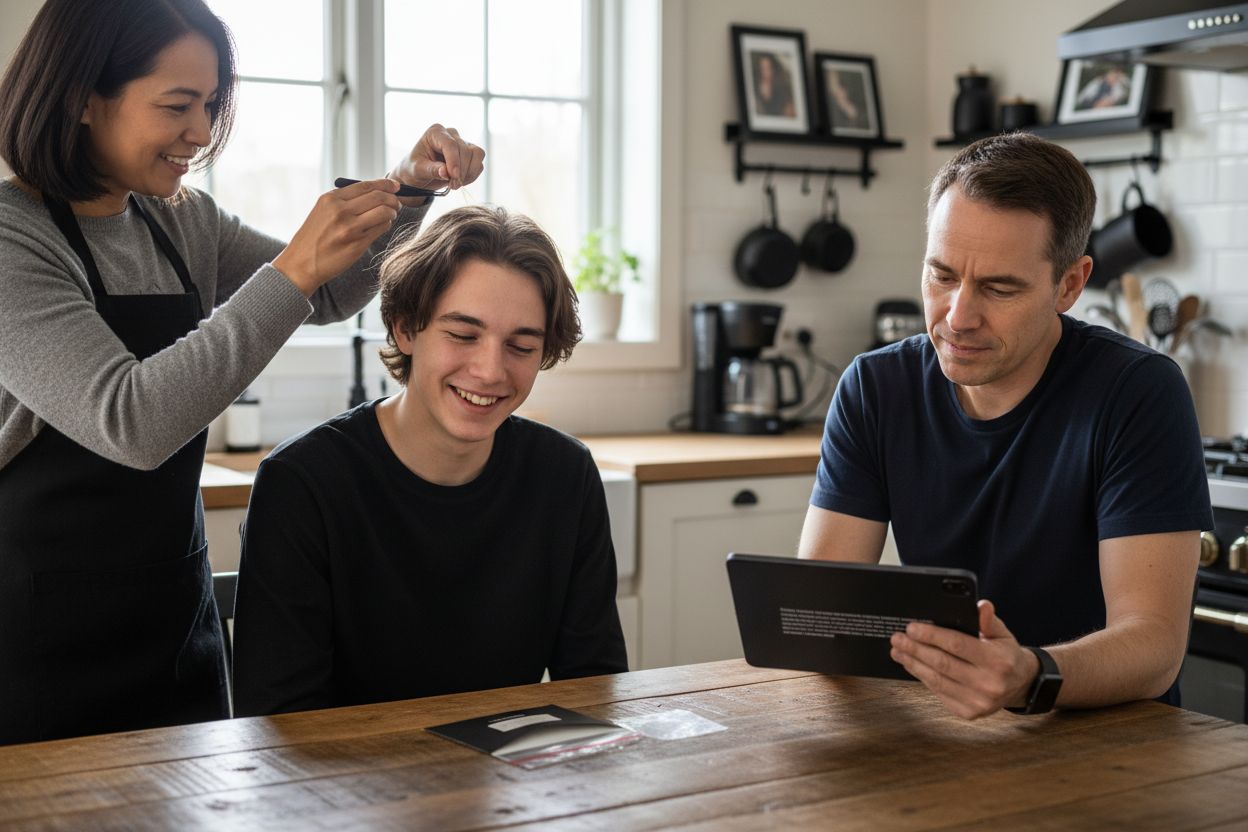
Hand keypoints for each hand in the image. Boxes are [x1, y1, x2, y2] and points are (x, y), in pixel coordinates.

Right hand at [273, 178, 401, 296]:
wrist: (301, 263)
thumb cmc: (315, 236)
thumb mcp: (323, 210)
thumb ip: (345, 200)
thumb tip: (376, 191)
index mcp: (331, 199)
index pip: (366, 185)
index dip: (385, 184)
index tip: (396, 186)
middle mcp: (341, 211)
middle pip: (379, 197)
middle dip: (393, 198)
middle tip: (396, 202)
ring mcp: (350, 228)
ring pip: (384, 212)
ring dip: (392, 212)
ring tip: (391, 214)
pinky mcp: (357, 244)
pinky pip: (381, 229)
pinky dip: (386, 224)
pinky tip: (382, 225)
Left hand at [388, 123, 484, 202]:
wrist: (420, 175)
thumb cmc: (415, 169)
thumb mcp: (417, 170)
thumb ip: (431, 170)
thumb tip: (445, 172)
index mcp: (435, 132)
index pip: (450, 144)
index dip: (454, 161)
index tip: (454, 177)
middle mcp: (451, 134)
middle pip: (464, 150)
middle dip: (460, 171)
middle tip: (452, 186)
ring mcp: (462, 142)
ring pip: (477, 154)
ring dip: (469, 173)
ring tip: (455, 184)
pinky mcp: (470, 153)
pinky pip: (479, 164)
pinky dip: (472, 175)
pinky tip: (460, 181)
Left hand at [889, 600, 1040, 719]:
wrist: (1021, 685)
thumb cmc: (1006, 655)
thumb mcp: (1003, 635)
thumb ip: (989, 621)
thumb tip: (981, 605)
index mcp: (997, 661)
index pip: (958, 645)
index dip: (932, 636)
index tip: (912, 627)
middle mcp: (988, 684)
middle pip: (942, 664)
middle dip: (915, 649)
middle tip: (897, 638)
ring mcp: (978, 702)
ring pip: (937, 680)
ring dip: (913, 664)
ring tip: (898, 651)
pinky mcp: (969, 713)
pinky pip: (939, 692)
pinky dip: (922, 677)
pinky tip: (912, 665)